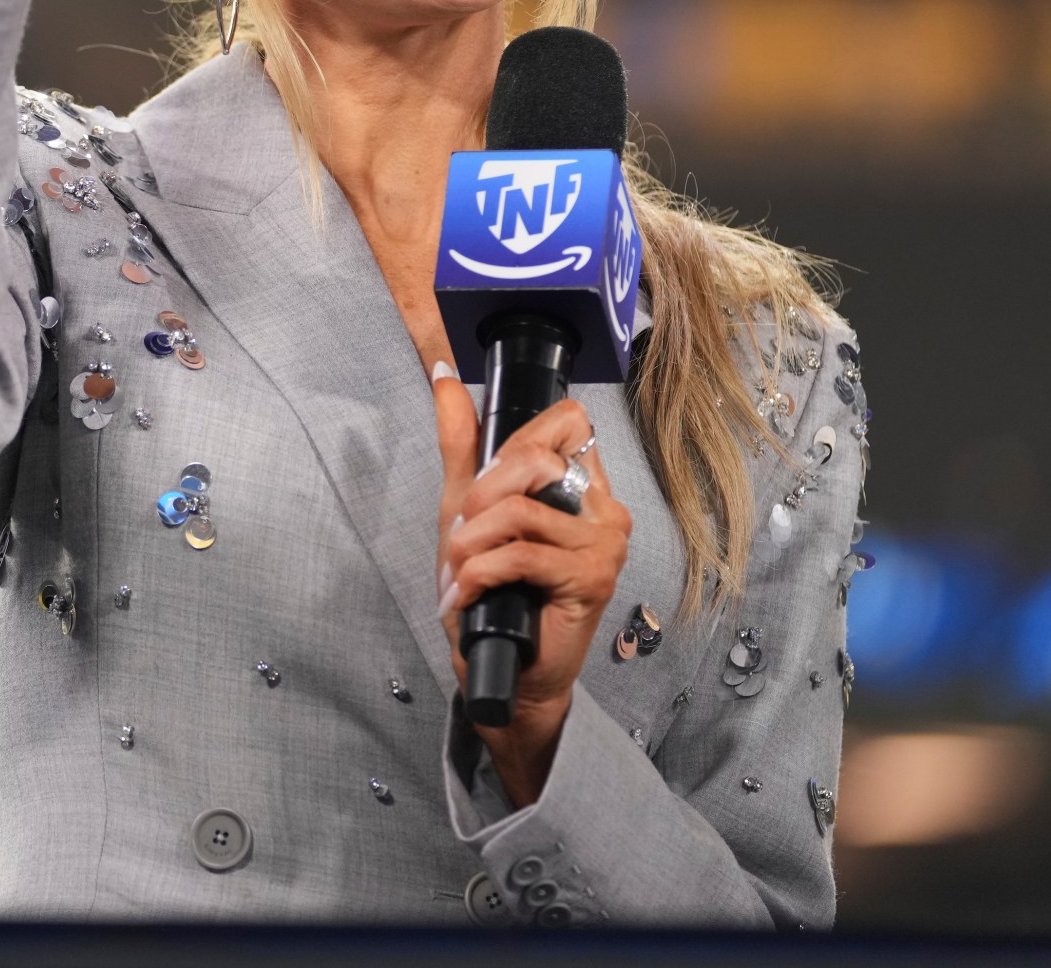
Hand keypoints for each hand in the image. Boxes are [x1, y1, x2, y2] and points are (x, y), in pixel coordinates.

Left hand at [432, 374, 631, 806]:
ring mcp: (605, 543)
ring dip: (471, 543)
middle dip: (480, 494)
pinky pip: (521, 554)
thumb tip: (445, 378)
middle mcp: (604, 508)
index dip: (514, 441)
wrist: (511, 672)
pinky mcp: (592, 578)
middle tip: (461, 535)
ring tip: (460, 571)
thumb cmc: (497, 595)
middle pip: (537, 457)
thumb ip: (462, 441)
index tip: (482, 485)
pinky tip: (469, 593)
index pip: (566, 420)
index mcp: (583, 484)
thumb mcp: (468, 510)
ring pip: (520, 510)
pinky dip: (479, 573)